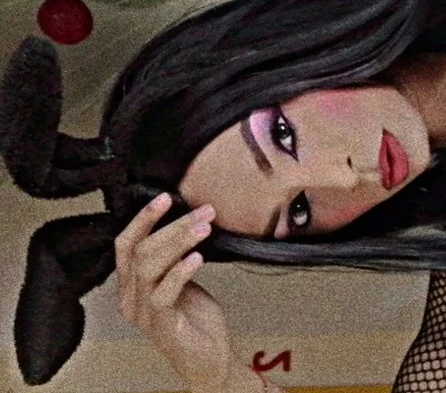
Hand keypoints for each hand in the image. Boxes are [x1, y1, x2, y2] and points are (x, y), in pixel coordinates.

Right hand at [114, 193, 234, 390]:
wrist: (208, 359)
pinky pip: (163, 293)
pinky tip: (197, 257)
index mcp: (130, 285)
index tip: (165, 198)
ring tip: (204, 227)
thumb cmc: (195, 320)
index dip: (143, 219)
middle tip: (203, 211)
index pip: (126, 244)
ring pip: (149, 267)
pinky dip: (180, 271)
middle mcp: (130, 298)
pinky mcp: (160, 325)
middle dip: (173, 226)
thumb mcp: (181, 280)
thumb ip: (174, 257)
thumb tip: (187, 221)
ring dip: (179, 242)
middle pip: (141, 251)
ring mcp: (142, 312)